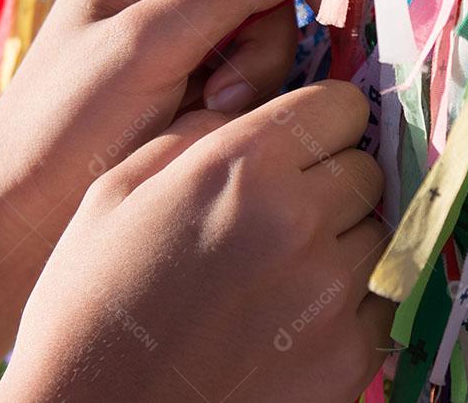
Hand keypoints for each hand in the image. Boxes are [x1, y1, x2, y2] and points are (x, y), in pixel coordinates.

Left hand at [0, 0, 339, 213]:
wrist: (26, 212)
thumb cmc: (68, 119)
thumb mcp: (149, 41)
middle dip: (263, 37)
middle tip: (224, 92)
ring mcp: (188, 36)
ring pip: (271, 37)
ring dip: (254, 79)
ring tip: (206, 117)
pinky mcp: (199, 84)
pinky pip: (257, 78)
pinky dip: (244, 103)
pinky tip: (207, 129)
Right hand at [0, 81, 392, 401]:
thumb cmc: (88, 307)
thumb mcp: (113, 194)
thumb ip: (190, 136)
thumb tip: (246, 112)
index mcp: (241, 168)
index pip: (341, 107)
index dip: (321, 119)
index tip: (305, 140)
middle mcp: (299, 222)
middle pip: (364, 172)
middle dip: (329, 182)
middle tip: (279, 215)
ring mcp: (330, 296)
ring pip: (379, 237)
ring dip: (342, 243)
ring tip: (280, 273)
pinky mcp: (348, 361)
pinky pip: (378, 305)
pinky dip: (347, 306)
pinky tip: (290, 321)